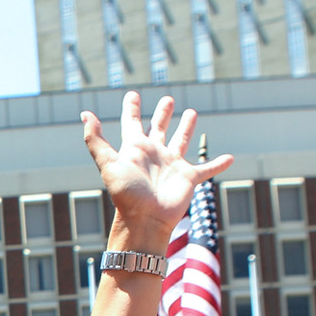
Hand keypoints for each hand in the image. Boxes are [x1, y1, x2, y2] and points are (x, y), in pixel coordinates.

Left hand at [80, 94, 232, 248]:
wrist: (145, 220)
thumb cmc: (126, 194)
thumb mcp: (108, 164)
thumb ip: (95, 140)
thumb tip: (85, 114)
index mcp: (135, 149)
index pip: (133, 123)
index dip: (132, 108)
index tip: (133, 95)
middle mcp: (154, 154)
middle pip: (159, 128)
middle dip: (163, 114)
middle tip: (168, 99)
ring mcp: (172, 166)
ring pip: (181, 141)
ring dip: (187, 128)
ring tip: (192, 112)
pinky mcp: (188, 178)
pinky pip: (207, 169)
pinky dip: (218, 164)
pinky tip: (230, 158)